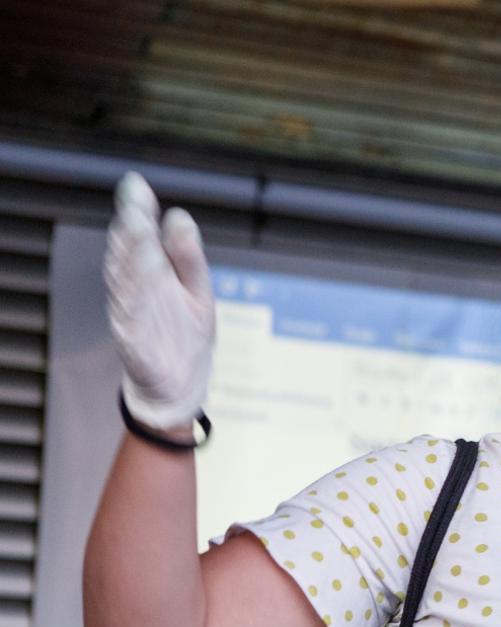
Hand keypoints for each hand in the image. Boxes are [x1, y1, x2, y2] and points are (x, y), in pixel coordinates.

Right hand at [104, 172, 215, 428]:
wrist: (177, 389)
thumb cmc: (184, 338)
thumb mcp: (196, 292)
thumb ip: (186, 257)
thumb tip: (179, 215)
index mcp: (150, 278)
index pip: (140, 239)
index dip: (137, 212)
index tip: (136, 184)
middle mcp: (136, 294)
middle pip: (130, 257)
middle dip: (131, 229)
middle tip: (133, 202)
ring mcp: (132, 318)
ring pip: (127, 284)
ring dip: (129, 258)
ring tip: (135, 230)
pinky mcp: (135, 344)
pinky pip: (129, 319)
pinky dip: (130, 301)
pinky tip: (134, 283)